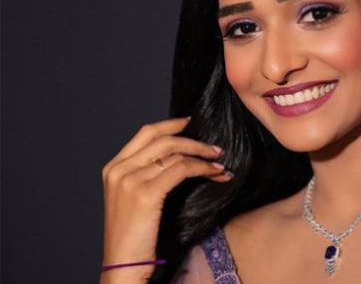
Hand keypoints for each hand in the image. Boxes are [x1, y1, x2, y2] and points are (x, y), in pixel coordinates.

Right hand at [100, 117, 232, 282]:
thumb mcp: (132, 199)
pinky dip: (202, 169)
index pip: (145, 133)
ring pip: (175, 154)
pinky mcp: (146, 194)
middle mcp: (119, 170)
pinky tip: (216, 174)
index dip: (170, 124)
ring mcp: (130, 180)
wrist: (123, 266)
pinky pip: (182, 169)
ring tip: (220, 163)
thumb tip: (177, 158)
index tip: (190, 122)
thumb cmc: (132, 237)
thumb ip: (145, 175)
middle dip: (193, 140)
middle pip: (163, 140)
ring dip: (203, 156)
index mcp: (113, 168)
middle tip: (215, 148)